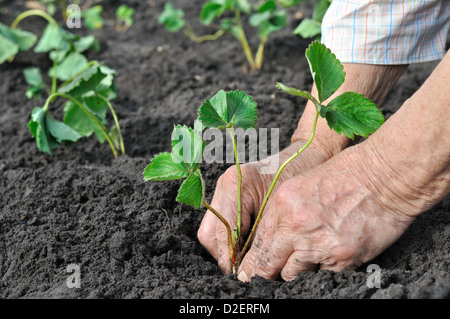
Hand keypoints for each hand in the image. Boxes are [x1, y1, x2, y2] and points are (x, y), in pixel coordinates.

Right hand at [197, 140, 330, 273]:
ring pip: (210, 231)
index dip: (230, 255)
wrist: (303, 156)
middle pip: (209, 233)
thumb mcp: (280, 210)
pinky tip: (245, 245)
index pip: (223, 230)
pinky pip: (219, 224)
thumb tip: (248, 264)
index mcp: (235, 183)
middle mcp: (224, 185)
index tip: (241, 271)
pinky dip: (229, 238)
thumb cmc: (297, 178)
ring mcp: (223, 188)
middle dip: (224, 255)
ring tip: (245, 258)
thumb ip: (260, 236)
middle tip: (242, 268)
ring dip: (225, 248)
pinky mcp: (227, 194)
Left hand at [237, 142, 417, 280]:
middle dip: (266, 274)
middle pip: (269, 265)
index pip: (258, 243)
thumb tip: (273, 238)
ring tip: (308, 256)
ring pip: (294, 275)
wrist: (384, 176)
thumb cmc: (346, 174)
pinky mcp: (341, 259)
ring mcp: (318, 246)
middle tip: (264, 280)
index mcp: (283, 205)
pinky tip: (330, 253)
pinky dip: (323, 269)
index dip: (252, 262)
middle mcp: (296, 227)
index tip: (249, 272)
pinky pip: (322, 275)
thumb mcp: (303, 185)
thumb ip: (284, 212)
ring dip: (296, 271)